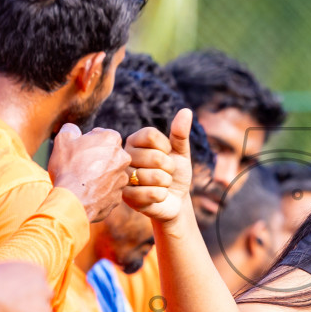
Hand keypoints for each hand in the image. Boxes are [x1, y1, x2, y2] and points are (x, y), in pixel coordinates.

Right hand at [48, 125, 130, 222]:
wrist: (73, 200)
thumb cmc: (68, 168)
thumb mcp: (62, 141)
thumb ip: (69, 130)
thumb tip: (72, 129)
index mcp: (112, 139)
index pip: (102, 135)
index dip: (89, 142)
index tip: (79, 150)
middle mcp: (123, 158)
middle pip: (108, 154)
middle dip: (96, 158)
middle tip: (80, 165)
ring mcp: (122, 179)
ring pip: (110, 173)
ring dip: (99, 175)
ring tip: (82, 181)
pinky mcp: (119, 196)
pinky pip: (108, 191)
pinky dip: (100, 192)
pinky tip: (87, 193)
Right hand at [122, 109, 193, 223]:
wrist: (175, 200)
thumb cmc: (176, 173)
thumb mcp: (180, 152)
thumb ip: (180, 133)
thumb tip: (186, 111)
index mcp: (134, 141)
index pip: (150, 135)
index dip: (166, 147)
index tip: (168, 154)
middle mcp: (125, 157)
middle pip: (154, 157)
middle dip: (169, 168)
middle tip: (167, 172)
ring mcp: (124, 177)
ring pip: (153, 176)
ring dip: (166, 182)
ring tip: (162, 184)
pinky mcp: (127, 198)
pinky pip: (150, 194)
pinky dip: (161, 196)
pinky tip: (158, 196)